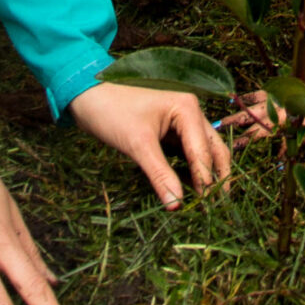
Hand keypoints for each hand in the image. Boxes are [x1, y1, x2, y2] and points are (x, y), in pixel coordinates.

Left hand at [65, 81, 231, 207]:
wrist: (87, 96)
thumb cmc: (112, 113)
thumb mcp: (138, 145)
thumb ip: (160, 175)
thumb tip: (177, 205)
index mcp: (187, 109)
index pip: (203, 152)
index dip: (207, 181)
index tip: (209, 208)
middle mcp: (190, 113)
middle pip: (213, 150)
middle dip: (216, 177)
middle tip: (218, 208)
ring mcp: (181, 122)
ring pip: (202, 153)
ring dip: (204, 175)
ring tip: (207, 204)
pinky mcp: (170, 132)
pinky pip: (186, 154)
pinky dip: (190, 171)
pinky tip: (189, 190)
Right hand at [228, 31, 304, 147]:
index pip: (303, 120)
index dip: (288, 134)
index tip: (271, 150)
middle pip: (275, 109)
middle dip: (252, 123)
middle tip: (226, 134)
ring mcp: (300, 86)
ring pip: (267, 100)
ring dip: (245, 112)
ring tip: (220, 122)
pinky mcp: (299, 83)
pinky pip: (271, 94)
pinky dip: (252, 101)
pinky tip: (235, 106)